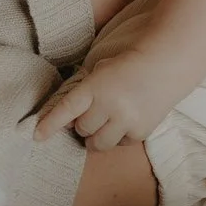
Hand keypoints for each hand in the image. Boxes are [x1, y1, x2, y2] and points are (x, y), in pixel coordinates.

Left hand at [33, 51, 185, 149]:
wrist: (168, 61)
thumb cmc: (131, 62)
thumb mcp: (102, 70)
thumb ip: (86, 92)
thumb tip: (72, 121)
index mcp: (96, 86)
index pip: (67, 110)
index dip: (50, 125)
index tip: (37, 137)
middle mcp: (110, 106)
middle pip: (82, 129)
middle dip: (84, 125)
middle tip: (94, 115)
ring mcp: (126, 121)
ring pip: (99, 143)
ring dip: (98, 136)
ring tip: (107, 122)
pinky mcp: (141, 132)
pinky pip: (120, 144)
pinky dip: (120, 136)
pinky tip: (128, 120)